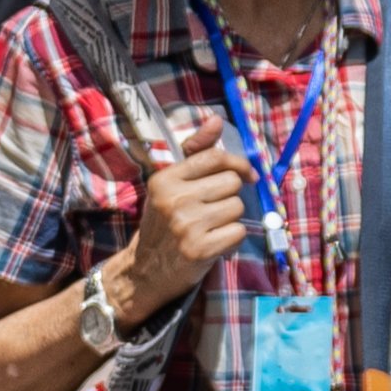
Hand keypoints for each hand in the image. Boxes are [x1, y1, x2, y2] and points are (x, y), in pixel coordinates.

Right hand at [108, 108, 251, 318]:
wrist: (144, 271)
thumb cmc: (162, 224)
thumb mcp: (170, 185)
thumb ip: (195, 152)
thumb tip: (216, 119)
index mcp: (166, 178)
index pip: (215, 157)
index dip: (238, 163)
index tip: (247, 175)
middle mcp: (174, 199)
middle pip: (231, 183)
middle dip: (229, 196)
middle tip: (213, 211)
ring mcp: (186, 224)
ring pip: (237, 207)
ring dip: (231, 219)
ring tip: (211, 228)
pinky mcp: (199, 249)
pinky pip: (238, 232)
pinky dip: (232, 239)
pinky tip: (214, 244)